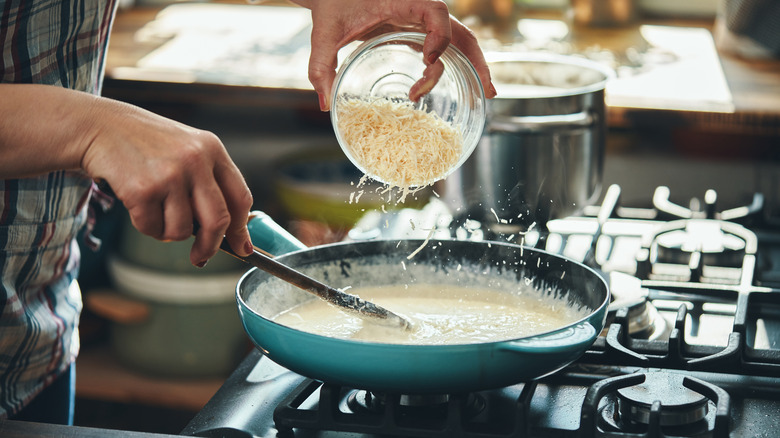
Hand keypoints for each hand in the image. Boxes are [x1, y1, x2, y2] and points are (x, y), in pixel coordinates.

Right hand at [79, 99, 253, 266]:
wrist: (101, 126)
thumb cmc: (148, 144)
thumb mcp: (188, 150)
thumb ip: (210, 183)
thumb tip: (230, 232)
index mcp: (212, 149)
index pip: (240, 198)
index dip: (242, 229)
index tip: (241, 248)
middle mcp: (195, 160)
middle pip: (218, 221)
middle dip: (211, 246)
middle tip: (201, 256)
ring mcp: (169, 175)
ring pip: (182, 230)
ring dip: (169, 231)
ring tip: (157, 210)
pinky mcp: (142, 189)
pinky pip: (153, 228)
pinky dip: (147, 226)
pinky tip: (139, 205)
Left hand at [290, 0, 495, 110]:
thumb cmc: (332, 5)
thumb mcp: (323, 33)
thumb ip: (321, 66)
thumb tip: (325, 105)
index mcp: (403, 0)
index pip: (436, 11)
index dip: (439, 35)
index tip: (428, 59)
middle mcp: (419, 11)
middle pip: (460, 30)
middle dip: (476, 59)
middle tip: (486, 89)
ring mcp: (421, 23)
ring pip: (459, 41)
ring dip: (474, 65)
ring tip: (485, 94)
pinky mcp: (417, 34)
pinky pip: (444, 48)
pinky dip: (457, 66)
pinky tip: (462, 88)